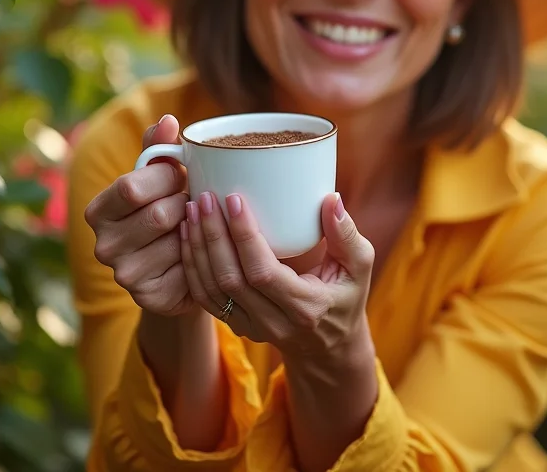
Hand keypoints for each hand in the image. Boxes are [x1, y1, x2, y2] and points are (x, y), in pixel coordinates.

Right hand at [84, 114, 192, 315]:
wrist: (180, 265)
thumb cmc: (168, 209)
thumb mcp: (160, 178)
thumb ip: (160, 148)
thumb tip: (168, 120)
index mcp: (98, 210)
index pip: (132, 186)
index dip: (166, 177)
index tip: (182, 174)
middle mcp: (104, 246)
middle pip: (158, 214)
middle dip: (186, 203)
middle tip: (195, 202)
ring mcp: (125, 275)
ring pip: (178, 239)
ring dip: (197, 227)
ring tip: (197, 224)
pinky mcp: (151, 297)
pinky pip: (190, 266)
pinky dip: (202, 253)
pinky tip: (199, 250)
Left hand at [180, 190, 374, 358]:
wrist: (329, 347)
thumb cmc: (346, 297)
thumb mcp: (359, 267)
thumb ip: (347, 234)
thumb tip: (330, 199)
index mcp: (306, 307)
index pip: (264, 272)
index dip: (244, 236)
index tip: (233, 200)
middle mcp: (274, 323)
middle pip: (231, 279)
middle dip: (213, 236)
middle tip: (204, 198)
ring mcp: (251, 328)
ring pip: (212, 290)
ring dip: (196, 248)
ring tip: (191, 211)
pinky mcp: (236, 326)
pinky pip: (204, 298)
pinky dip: (191, 266)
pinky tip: (187, 235)